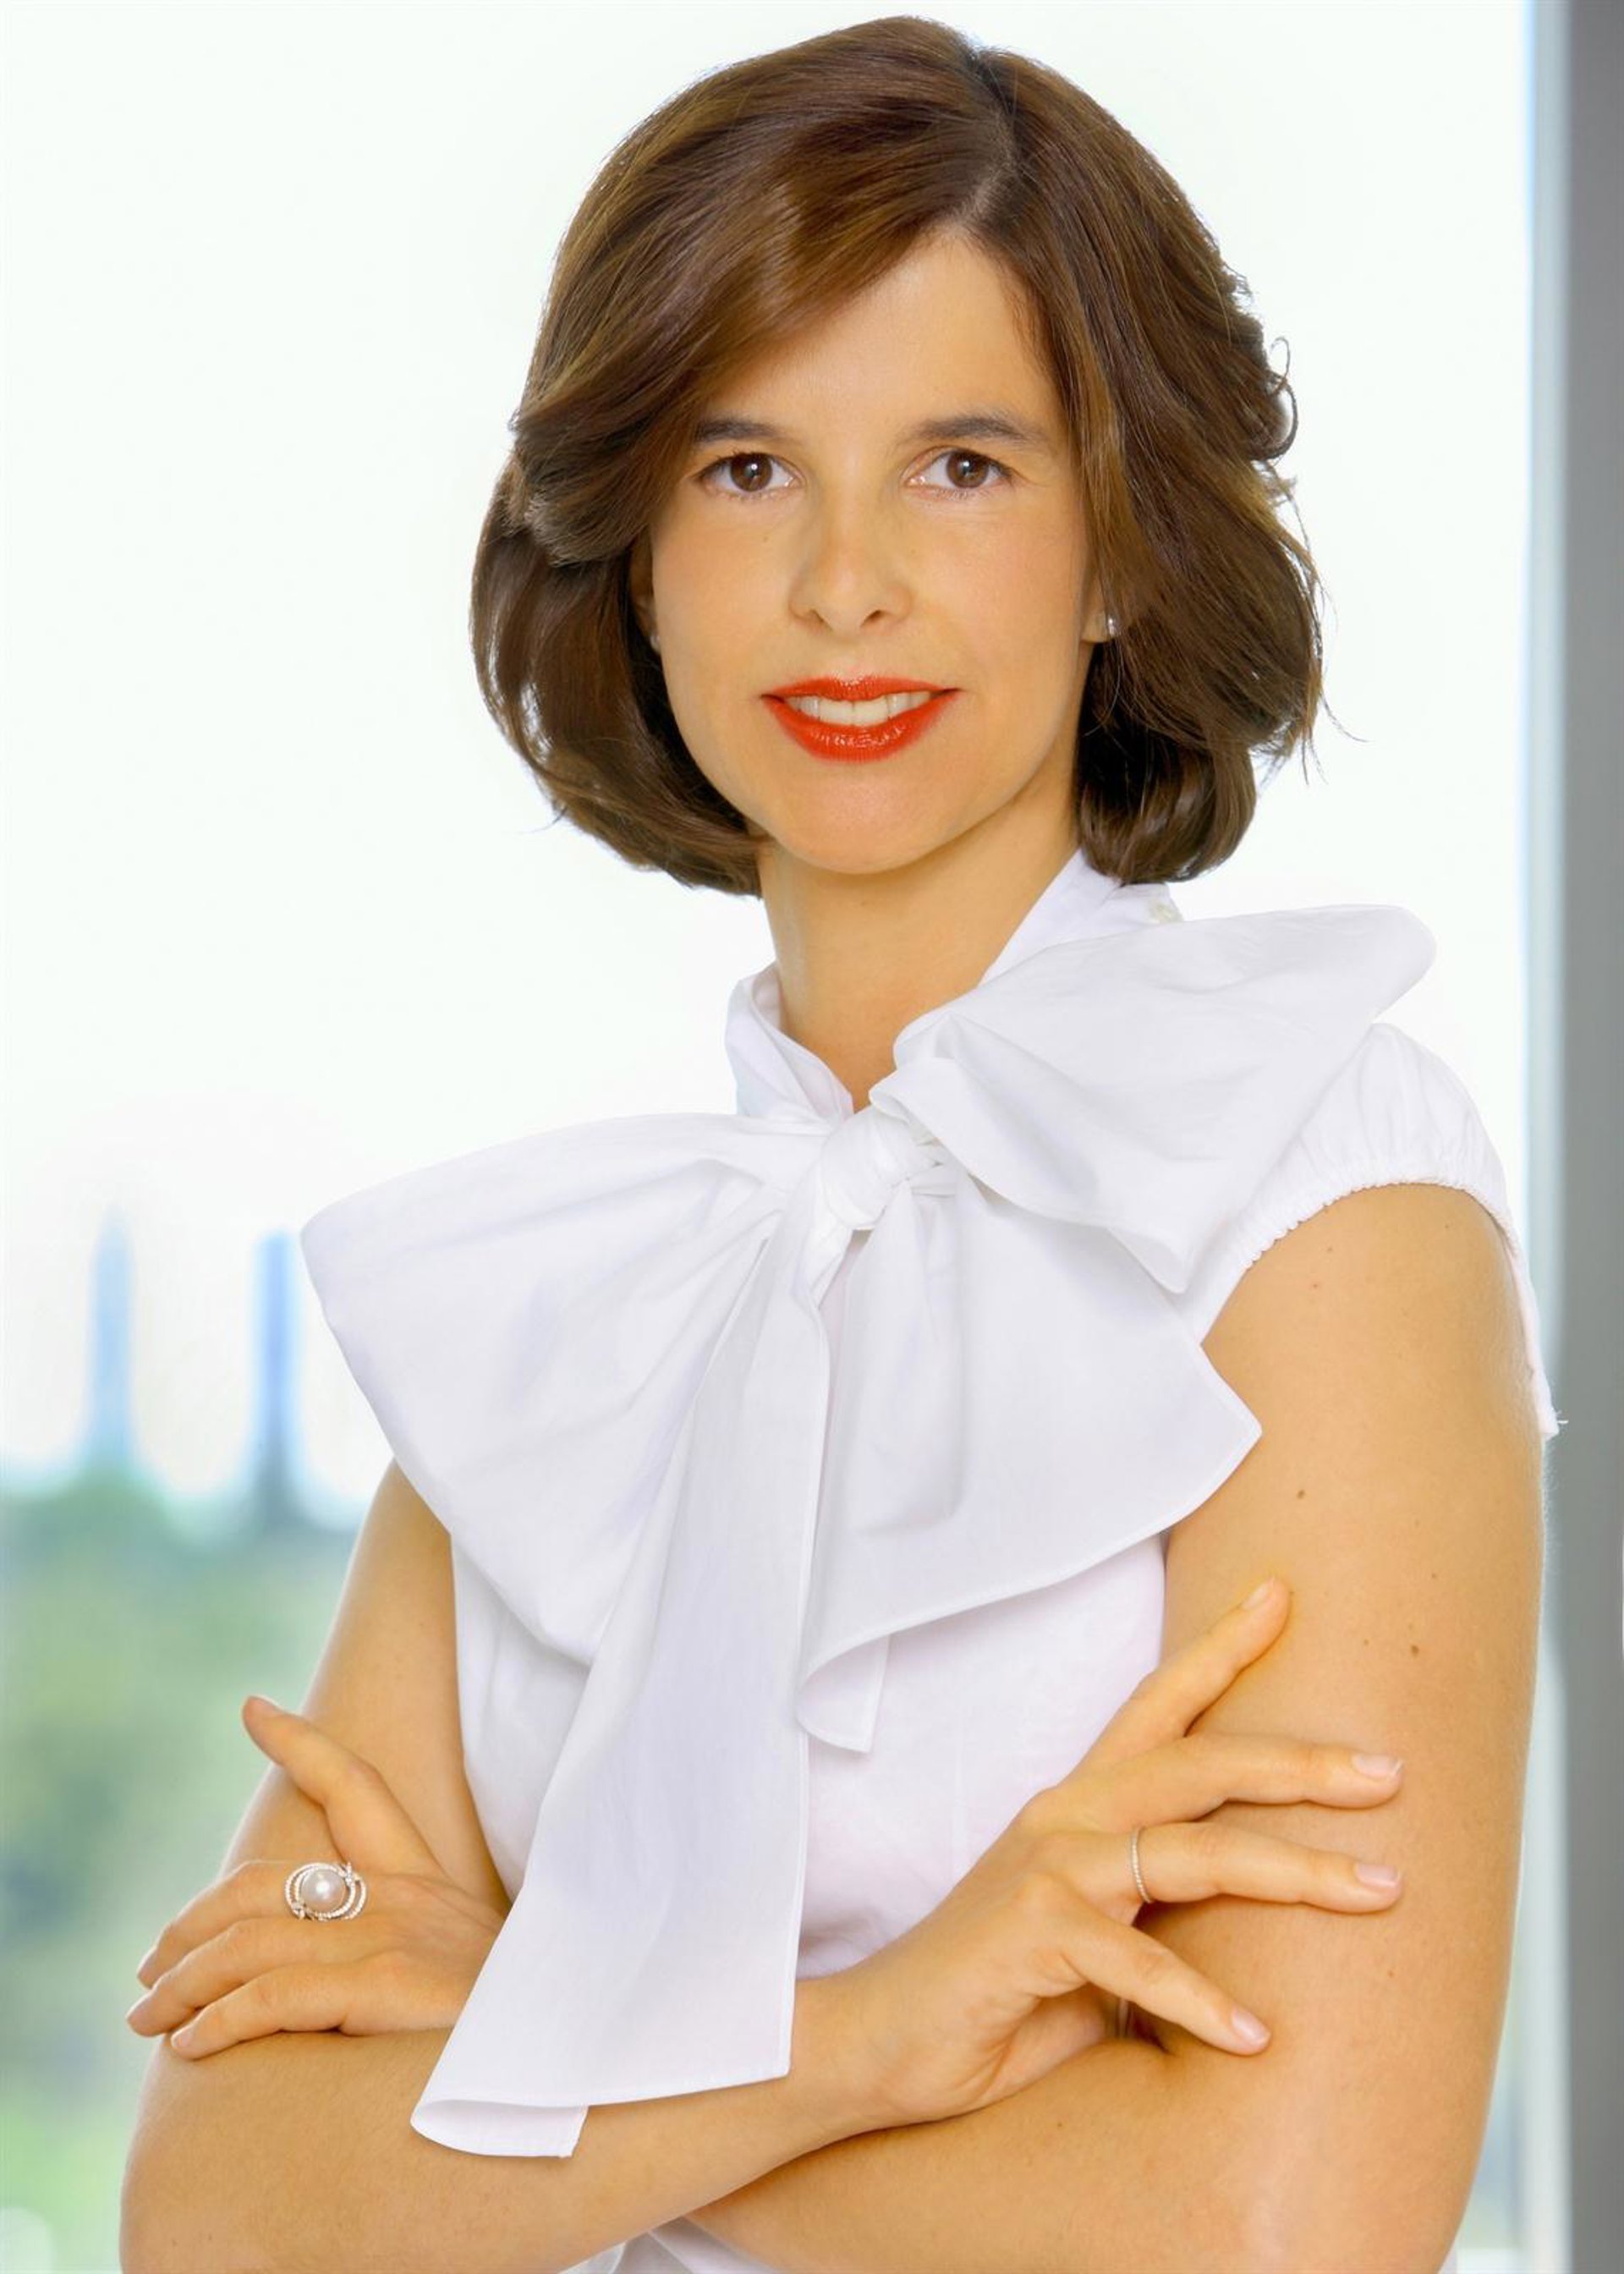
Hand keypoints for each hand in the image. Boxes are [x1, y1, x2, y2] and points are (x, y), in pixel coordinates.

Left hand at [124, 1698, 505, 2058]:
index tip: (253, 1709)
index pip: (357, 1790)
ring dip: (182, 1984)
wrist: (573, 2056)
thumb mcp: (466, 1979)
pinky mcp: (387, 1987)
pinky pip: (271, 1997)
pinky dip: (216, 2021)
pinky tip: (189, 2047)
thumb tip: (341, 1988)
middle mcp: (406, 1899)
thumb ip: (411, 1962)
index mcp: (426, 1886)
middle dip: (193, 1922)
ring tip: (147, 2019)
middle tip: (151, 1965)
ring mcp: (395, 1938)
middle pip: (265, 1884)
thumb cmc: (517, 2034)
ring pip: (251, 1944)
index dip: (301, 1745)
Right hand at [823, 1576, 1406, 2128]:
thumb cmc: (997, 1997)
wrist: (881, 2044)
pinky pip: (1137, 1964)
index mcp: (1079, 1806)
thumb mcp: (1096, 1936)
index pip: (1159, 1709)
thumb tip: (1259, 1932)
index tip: (1282, 1596)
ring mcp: (1046, 1870)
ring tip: (1380, 1892)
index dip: (1220, 1649)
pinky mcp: (1029, 1933)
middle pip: (1201, 1764)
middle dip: (1302, 1761)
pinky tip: (1255, 2037)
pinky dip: (1202, 2002)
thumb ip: (1159, 1914)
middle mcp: (1065, 1818)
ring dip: (1296, 1872)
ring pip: (1194, 1852)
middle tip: (1391, 1768)